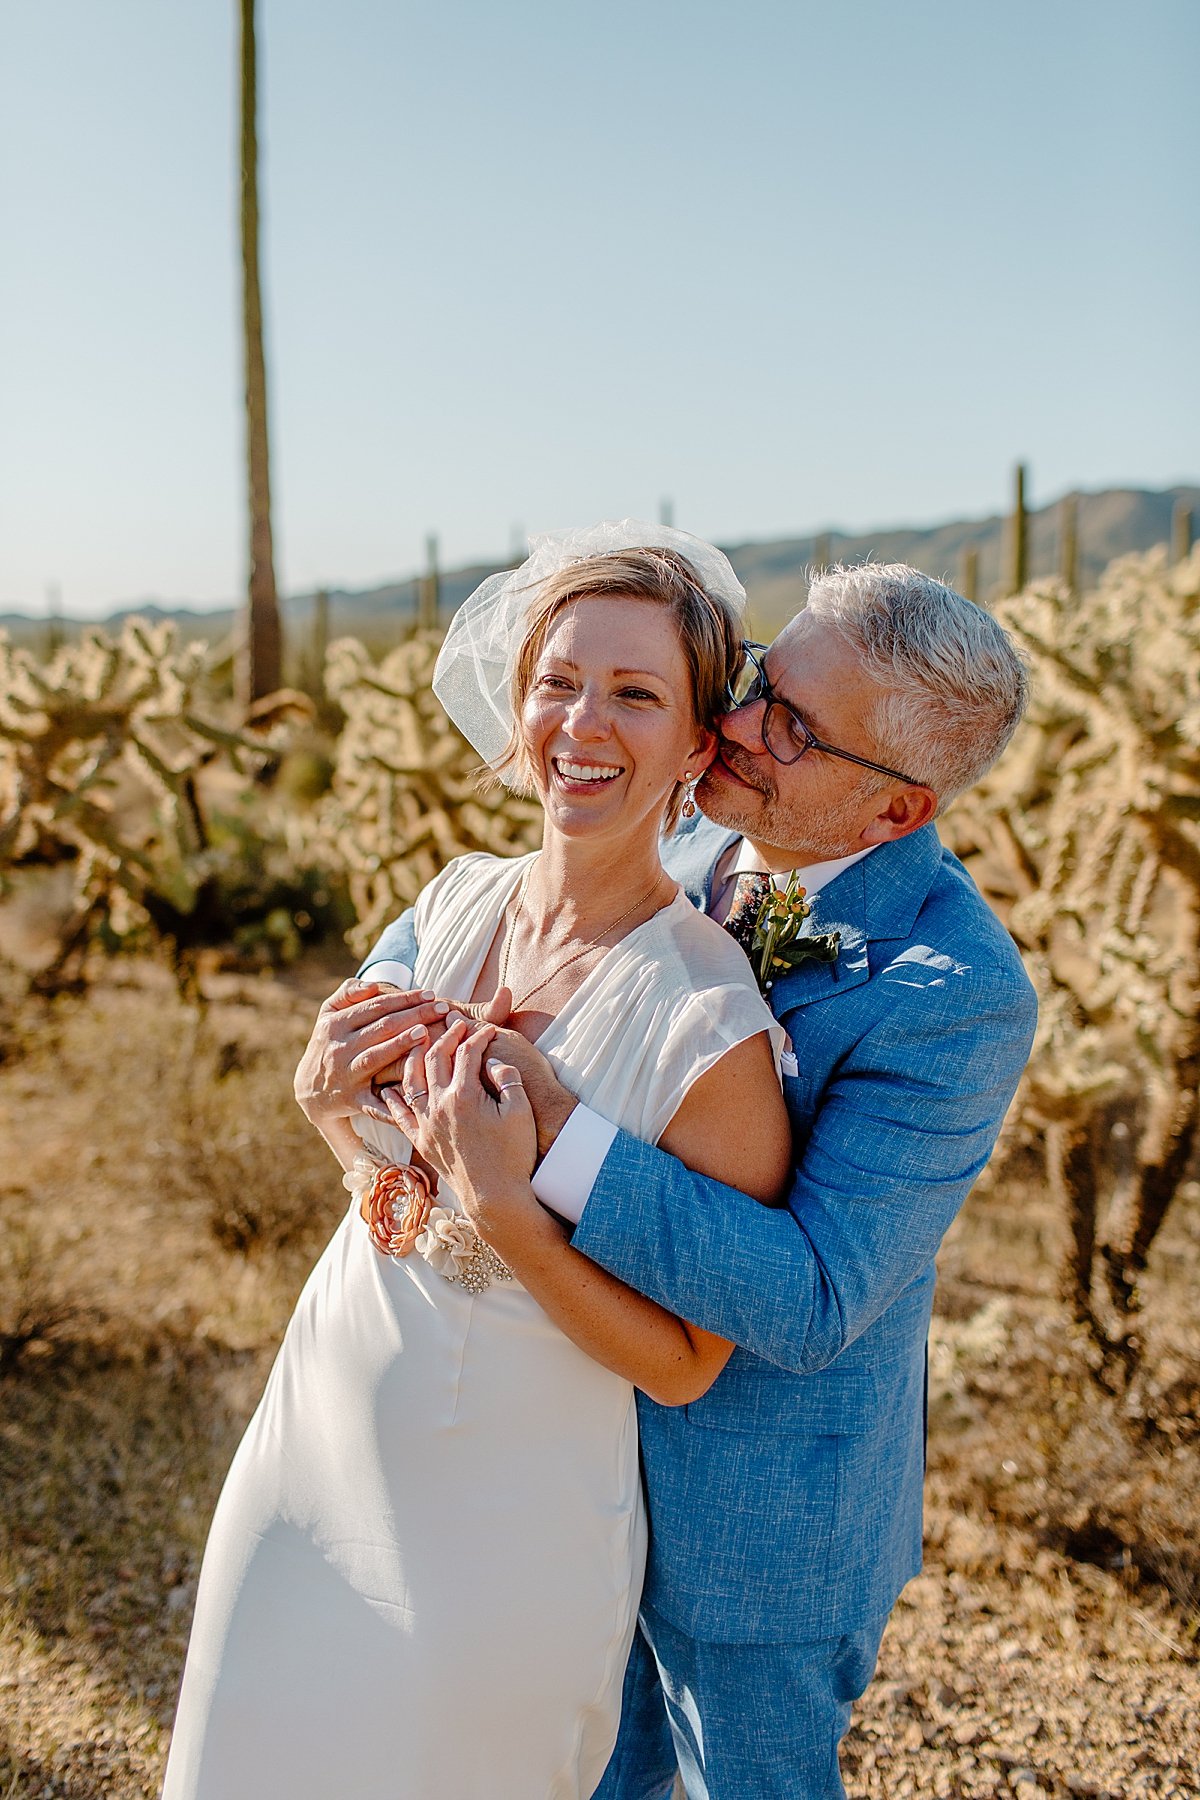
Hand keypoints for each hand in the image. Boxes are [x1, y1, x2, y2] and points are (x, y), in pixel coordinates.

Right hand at [293, 979, 453, 1129]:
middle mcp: (339, 1048)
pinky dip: (393, 1101)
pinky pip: (374, 1101)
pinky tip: (416, 1092)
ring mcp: (346, 1074)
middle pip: (382, 1028)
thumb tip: (373, 985)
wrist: (310, 1090)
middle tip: (443, 1008)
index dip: (405, 998)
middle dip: (414, 1015)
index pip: (376, 1006)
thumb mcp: (328, 1015)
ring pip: (376, 1056)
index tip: (431, 994)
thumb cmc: (330, 1044)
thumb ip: (348, 993)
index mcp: (335, 1024)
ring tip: (426, 1032)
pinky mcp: (352, 1099)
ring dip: (401, 1044)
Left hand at [373, 991, 575, 1160]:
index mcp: (464, 1095)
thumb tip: (492, 1060)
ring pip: (411, 1080)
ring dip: (415, 1057)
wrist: (495, 1196)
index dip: (478, 1035)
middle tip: (455, 1026)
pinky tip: (391, 1088)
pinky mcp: (421, 1141)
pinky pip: (400, 1114)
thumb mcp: (521, 1112)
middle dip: (446, 1036)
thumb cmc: (513, 1154)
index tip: (487, 1029)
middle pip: (435, 1058)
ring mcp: (426, 1124)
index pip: (467, 1052)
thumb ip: (508, 1078)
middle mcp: (439, 1105)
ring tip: (421, 1043)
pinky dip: (393, 1098)